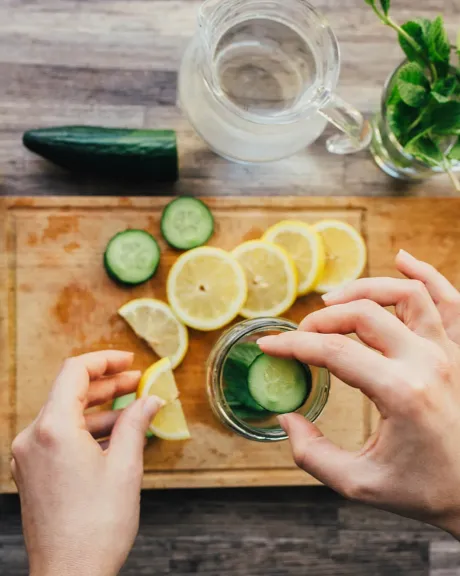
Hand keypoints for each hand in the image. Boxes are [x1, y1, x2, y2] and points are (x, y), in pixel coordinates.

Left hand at [11, 350, 163, 575]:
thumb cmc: (97, 526)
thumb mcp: (125, 467)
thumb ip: (136, 423)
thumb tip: (151, 399)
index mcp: (53, 429)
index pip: (75, 372)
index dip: (105, 360)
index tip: (130, 361)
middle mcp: (34, 437)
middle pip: (70, 391)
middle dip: (107, 384)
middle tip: (139, 382)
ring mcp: (30, 456)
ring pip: (66, 415)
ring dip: (100, 409)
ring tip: (133, 410)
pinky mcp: (33, 472)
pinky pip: (60, 437)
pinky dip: (87, 430)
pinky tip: (115, 435)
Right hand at [258, 250, 459, 536]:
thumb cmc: (424, 492)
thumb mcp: (359, 484)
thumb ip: (312, 454)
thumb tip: (287, 419)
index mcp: (400, 393)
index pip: (333, 351)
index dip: (293, 346)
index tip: (269, 345)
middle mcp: (427, 363)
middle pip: (364, 315)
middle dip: (322, 318)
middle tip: (301, 333)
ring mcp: (449, 352)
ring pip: (406, 294)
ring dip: (366, 288)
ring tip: (335, 299)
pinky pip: (448, 300)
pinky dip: (425, 274)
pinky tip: (402, 259)